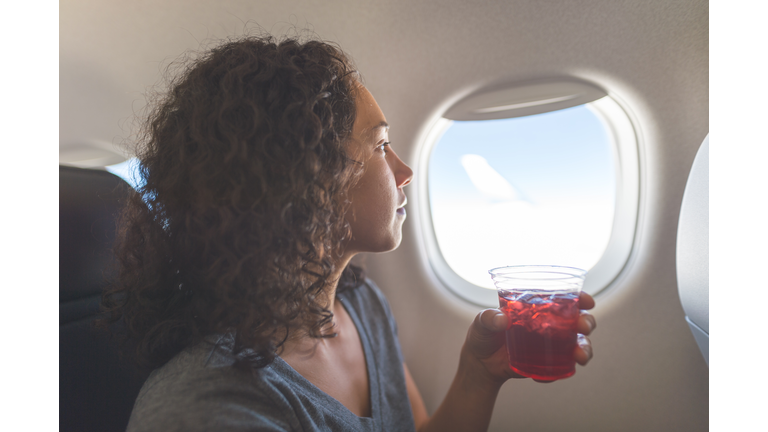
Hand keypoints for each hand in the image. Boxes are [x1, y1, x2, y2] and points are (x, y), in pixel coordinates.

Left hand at [460, 292, 595, 385]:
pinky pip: (562, 366)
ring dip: (584, 348)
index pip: (562, 297)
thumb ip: (488, 318)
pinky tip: (548, 375)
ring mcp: (550, 343)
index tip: (587, 301)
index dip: (579, 297)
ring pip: (578, 343)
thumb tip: (502, 320)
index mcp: (536, 306)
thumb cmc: (482, 335)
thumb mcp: (481, 323)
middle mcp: (548, 323)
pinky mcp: (547, 362)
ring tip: (580, 356)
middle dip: (587, 322)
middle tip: (583, 327)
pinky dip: (562, 370)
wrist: (481, 364)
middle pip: (577, 319)